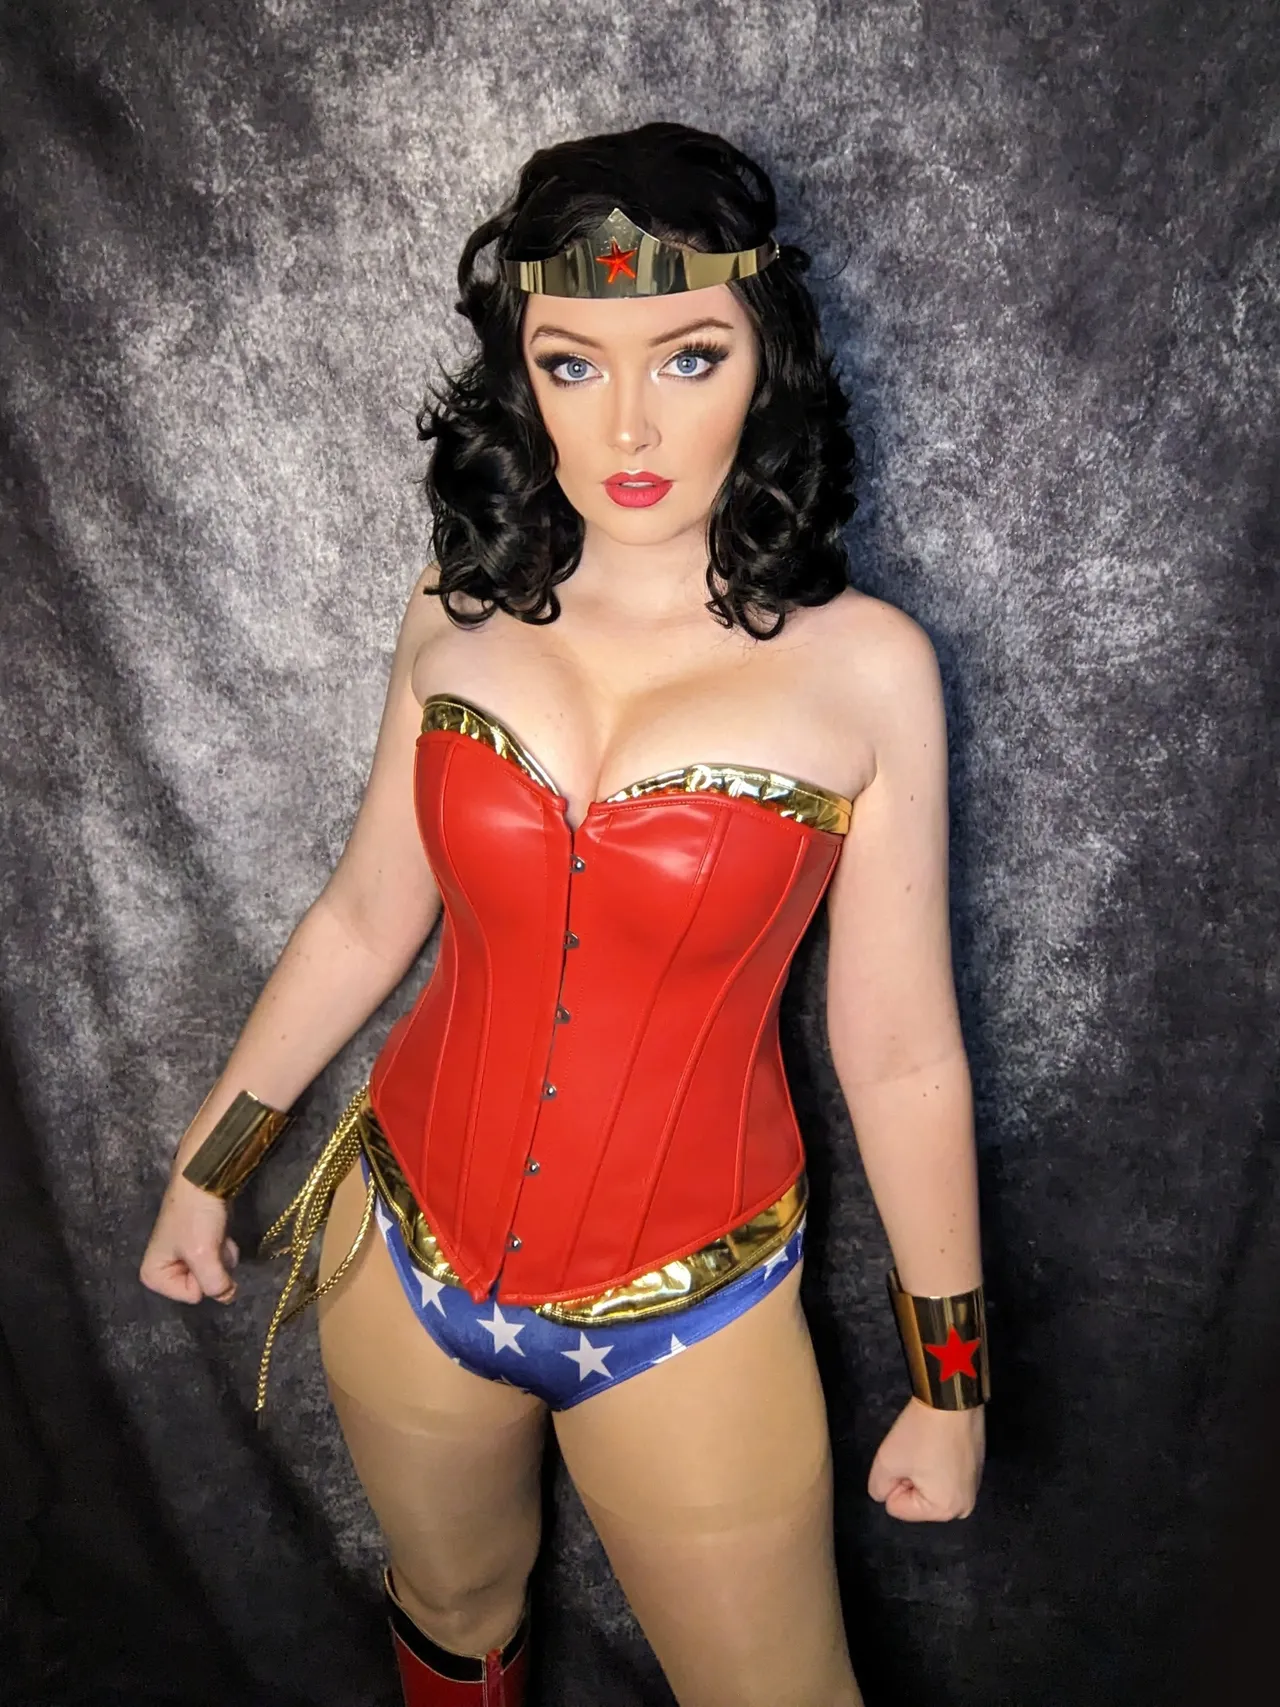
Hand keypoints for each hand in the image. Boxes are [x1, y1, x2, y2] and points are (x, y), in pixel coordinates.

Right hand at [139, 1173, 239, 1304]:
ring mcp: (184, 1258)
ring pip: (215, 1273)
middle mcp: (166, 1270)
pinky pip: (219, 1260)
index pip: (192, 1296)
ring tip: (214, 1234)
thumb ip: (214, 1283)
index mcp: (153, 1277)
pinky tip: (220, 1231)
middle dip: (214, 1265)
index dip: (202, 1275)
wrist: (205, 1177)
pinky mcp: (201, 1246)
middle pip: (204, 1285)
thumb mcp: (202, 1255)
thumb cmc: (196, 1216)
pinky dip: (224, 1247)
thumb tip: (228, 1295)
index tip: (198, 1250)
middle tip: (209, 1242)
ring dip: (221, 1255)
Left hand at [867, 1396, 984, 1521]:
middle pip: (916, 1499)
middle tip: (914, 1453)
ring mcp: (973, 1486)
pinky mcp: (976, 1466)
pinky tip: (939, 1441)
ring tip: (927, 1446)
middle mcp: (964, 1506)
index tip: (904, 1459)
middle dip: (910, 1478)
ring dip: (922, 1470)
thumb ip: (878, 1486)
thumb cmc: (920, 1434)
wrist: (952, 1398)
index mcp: (945, 1511)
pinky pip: (945, 1474)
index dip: (893, 1482)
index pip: (897, 1507)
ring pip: (929, 1486)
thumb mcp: (886, 1462)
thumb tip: (884, 1494)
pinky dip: (938, 1461)